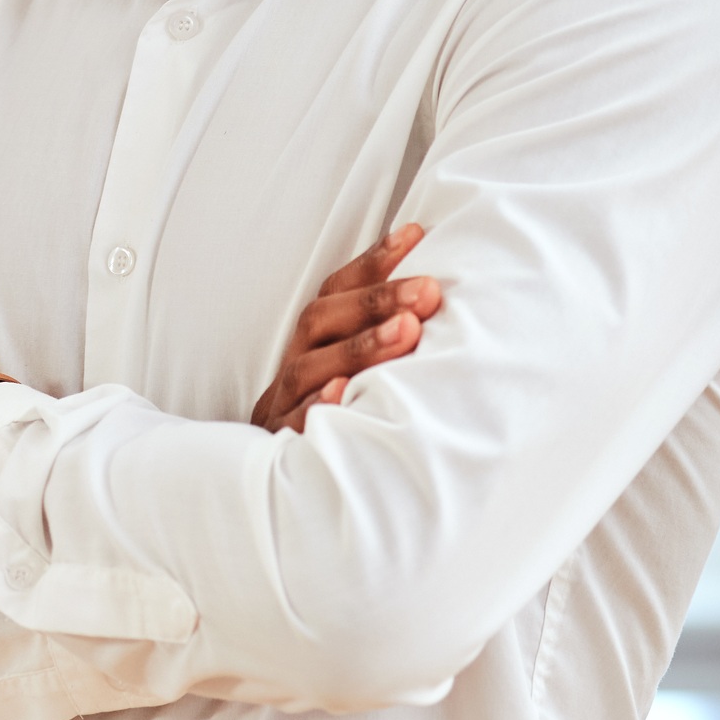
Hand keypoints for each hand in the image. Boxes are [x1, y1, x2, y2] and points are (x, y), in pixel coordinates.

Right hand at [251, 225, 441, 434]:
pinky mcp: (280, 444)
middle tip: (428, 291)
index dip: (373, 263)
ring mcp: (283, 403)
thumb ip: (390, 329)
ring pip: (307, 369)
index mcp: (312, 340)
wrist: (287, 483)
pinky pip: (293, 424)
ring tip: (407, 332)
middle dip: (374, 302)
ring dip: (358, 348)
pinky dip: (317, 406)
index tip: (416, 236)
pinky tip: (344, 392)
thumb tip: (439, 285)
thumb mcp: (361, 368)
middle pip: (320, 321)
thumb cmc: (342, 411)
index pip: (336, 290)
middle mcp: (296, 363)